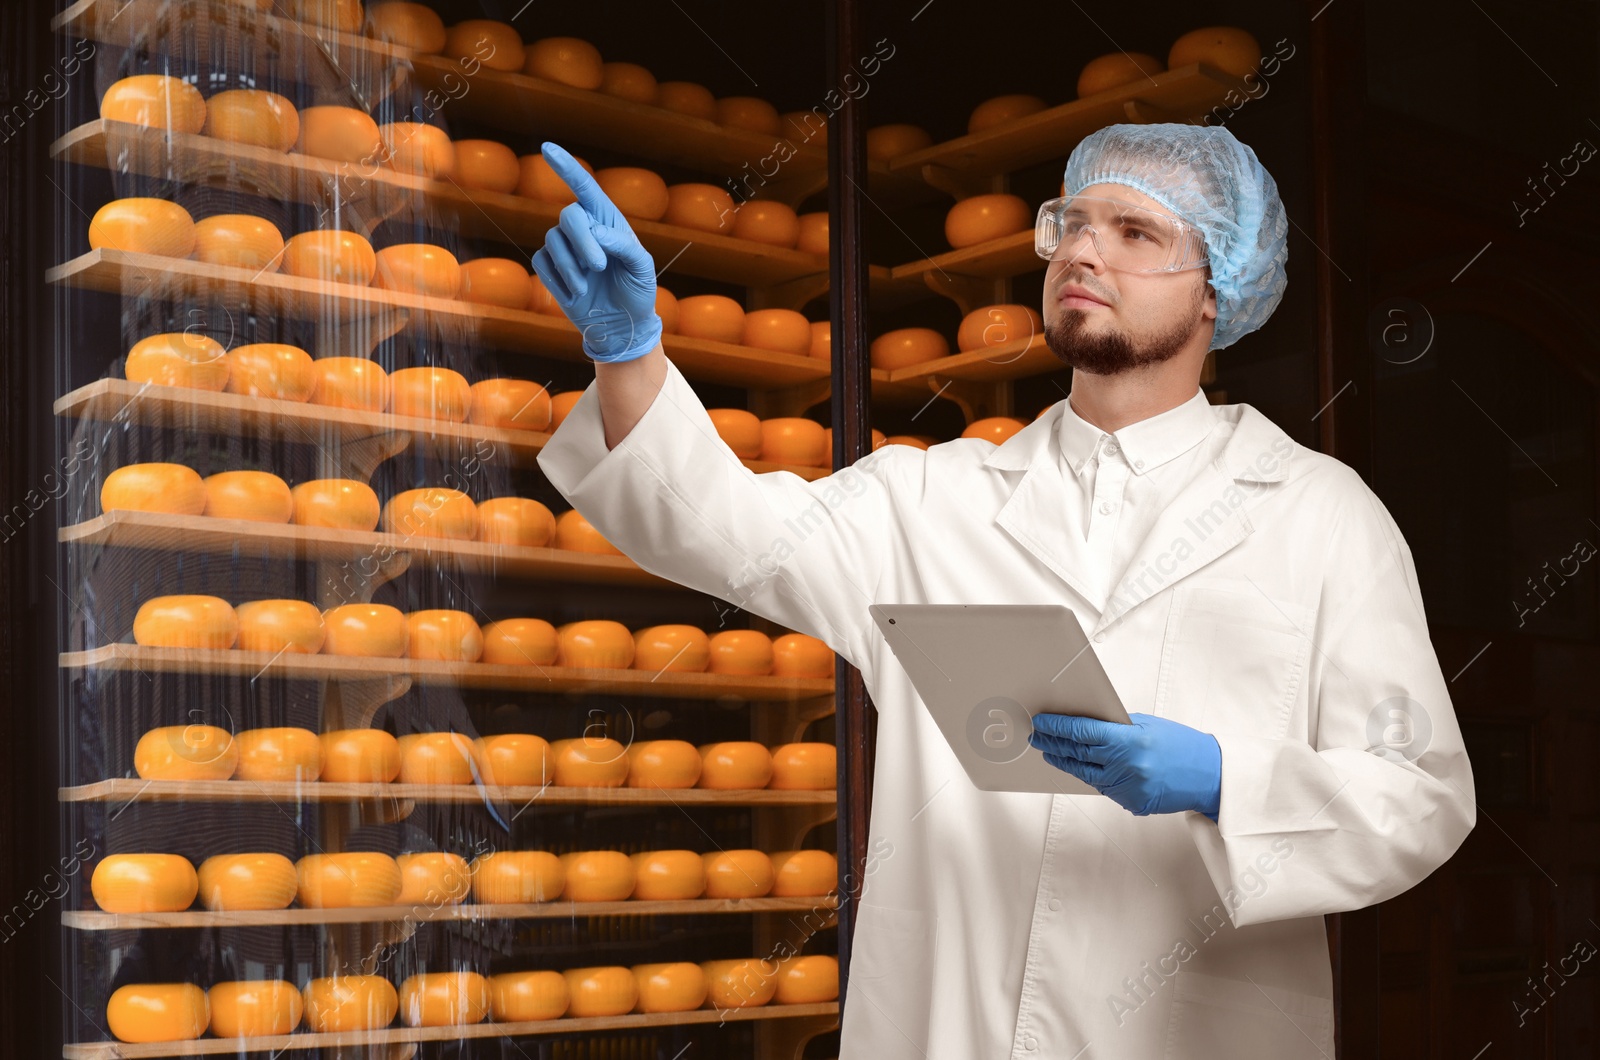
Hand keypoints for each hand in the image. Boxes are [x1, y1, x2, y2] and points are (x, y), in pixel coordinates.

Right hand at [530, 141, 661, 362]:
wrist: (622, 325)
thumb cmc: (637, 292)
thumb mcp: (642, 269)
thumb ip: (624, 246)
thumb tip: (597, 232)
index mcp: (608, 221)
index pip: (585, 187)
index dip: (566, 167)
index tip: (547, 148)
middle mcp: (584, 229)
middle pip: (569, 216)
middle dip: (582, 240)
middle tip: (599, 266)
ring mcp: (565, 248)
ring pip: (553, 241)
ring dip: (572, 267)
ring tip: (588, 287)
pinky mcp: (550, 268)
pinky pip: (542, 263)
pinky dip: (559, 281)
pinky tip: (576, 295)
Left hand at [1030, 712, 1221, 820]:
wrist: (1210, 776)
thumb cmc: (1181, 745)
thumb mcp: (1148, 725)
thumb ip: (1116, 726)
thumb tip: (1085, 723)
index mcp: (1130, 741)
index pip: (1082, 732)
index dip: (1057, 727)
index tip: (1041, 723)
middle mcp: (1126, 766)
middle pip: (1078, 754)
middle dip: (1054, 745)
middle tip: (1038, 737)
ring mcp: (1127, 788)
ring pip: (1085, 774)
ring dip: (1066, 763)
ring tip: (1051, 753)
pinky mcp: (1131, 803)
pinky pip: (1103, 789)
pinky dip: (1091, 777)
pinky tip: (1080, 768)